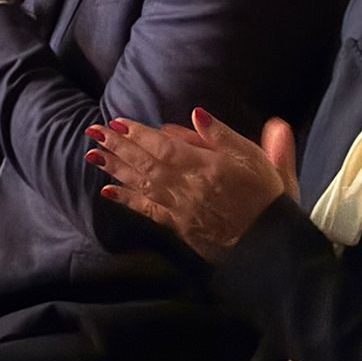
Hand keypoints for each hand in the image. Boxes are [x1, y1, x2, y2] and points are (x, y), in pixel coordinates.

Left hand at [85, 110, 298, 262]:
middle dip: (117, 147)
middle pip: (146, 163)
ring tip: (92, 155)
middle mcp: (187, 187)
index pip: (165, 147)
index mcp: (207, 167)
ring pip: (141, 184)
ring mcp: (180, 209)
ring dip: (115, 169)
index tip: (116, 122)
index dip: (139, 135)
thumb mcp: (257, 159)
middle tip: (92, 132)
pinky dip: (127, 200)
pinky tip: (107, 191)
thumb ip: (226, 136)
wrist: (270, 246)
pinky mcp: (178, 226)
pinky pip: (148, 210)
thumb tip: (198, 113)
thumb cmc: (268, 199)